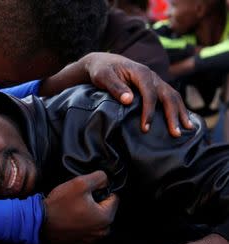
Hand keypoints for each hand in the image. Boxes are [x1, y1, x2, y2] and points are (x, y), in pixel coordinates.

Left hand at [39, 53, 192, 136]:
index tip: (145, 127)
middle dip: (172, 115)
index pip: (149, 93)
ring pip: (173, 96)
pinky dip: (178, 109)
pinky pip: (170, 98)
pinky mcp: (155, 87)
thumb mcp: (103, 77)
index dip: (149, 111)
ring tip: (187, 129)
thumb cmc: (102, 70)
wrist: (104, 62)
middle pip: (168, 95)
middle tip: (175, 133)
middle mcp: (152, 76)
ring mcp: (156, 82)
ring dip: (181, 113)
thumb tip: (128, 100)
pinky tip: (183, 121)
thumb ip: (115, 87)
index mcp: (141, 72)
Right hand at [42, 171, 118, 243]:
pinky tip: (69, 218)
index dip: (100, 190)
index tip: (86, 192)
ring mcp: (90, 239)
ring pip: (94, 219)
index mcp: (106, 218)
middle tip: (78, 199)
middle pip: (104, 209)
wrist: (39, 222)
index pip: (113, 197)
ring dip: (86, 213)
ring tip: (72, 209)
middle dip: (94, 202)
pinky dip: (79, 223)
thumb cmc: (59, 205)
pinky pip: (84, 228)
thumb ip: (99, 178)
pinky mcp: (79, 242)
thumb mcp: (80, 183)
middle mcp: (101, 231)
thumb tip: (106, 180)